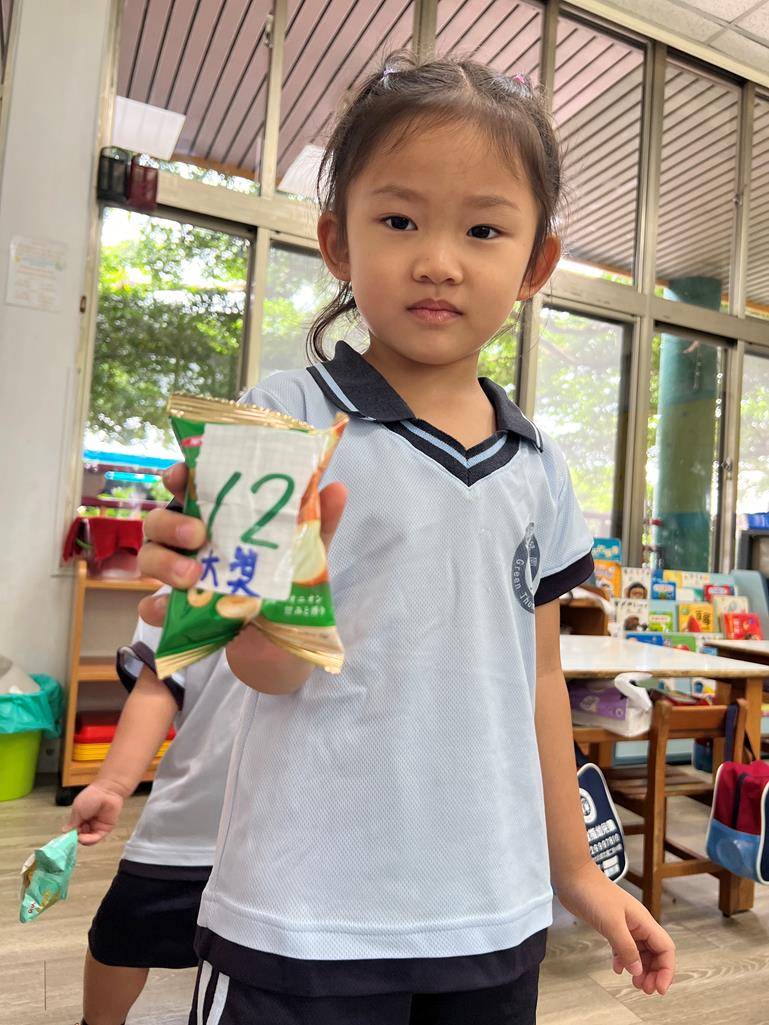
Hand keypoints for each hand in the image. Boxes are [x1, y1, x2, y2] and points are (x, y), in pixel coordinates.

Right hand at [66, 782, 124, 844]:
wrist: (108, 792)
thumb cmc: (92, 796)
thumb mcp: (77, 809)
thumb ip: (72, 822)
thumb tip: (64, 831)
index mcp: (80, 817)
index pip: (73, 830)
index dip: (70, 835)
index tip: (66, 839)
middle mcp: (88, 823)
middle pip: (80, 836)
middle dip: (76, 838)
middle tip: (72, 839)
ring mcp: (96, 826)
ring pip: (88, 839)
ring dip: (83, 840)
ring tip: (79, 838)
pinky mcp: (105, 829)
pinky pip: (97, 838)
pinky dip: (90, 840)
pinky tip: (84, 838)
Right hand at [139, 462, 347, 692]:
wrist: (283, 647)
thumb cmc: (288, 588)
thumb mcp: (308, 556)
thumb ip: (319, 524)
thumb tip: (337, 489)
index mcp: (221, 519)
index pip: (190, 487)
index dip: (180, 475)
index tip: (183, 475)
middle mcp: (194, 543)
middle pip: (160, 518)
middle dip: (172, 521)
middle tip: (198, 535)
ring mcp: (181, 576)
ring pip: (150, 555)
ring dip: (164, 560)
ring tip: (192, 575)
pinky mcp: (177, 614)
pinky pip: (151, 607)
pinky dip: (153, 607)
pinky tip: (162, 611)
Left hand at [555, 861, 675, 994]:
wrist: (574, 877)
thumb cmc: (594, 894)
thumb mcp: (612, 923)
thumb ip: (626, 948)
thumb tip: (638, 970)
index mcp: (643, 921)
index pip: (665, 948)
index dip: (666, 970)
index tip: (658, 989)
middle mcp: (638, 924)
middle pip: (655, 953)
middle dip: (654, 972)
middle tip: (644, 989)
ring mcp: (625, 925)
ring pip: (640, 952)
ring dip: (640, 968)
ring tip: (634, 984)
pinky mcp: (611, 926)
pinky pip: (624, 947)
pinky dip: (623, 960)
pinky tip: (616, 968)